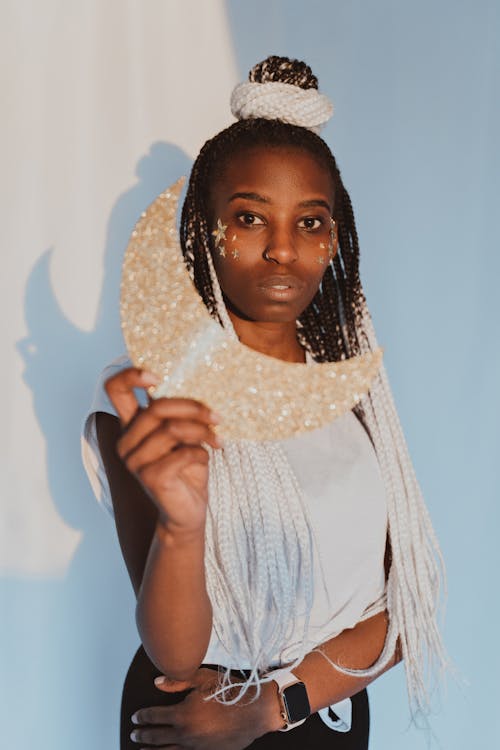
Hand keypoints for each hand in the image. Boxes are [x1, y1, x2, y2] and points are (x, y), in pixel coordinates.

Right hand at [105, 368, 221, 532]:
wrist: (188, 512)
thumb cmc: (188, 468)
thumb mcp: (184, 433)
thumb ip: (179, 412)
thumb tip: (196, 381)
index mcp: (131, 425)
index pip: (115, 388)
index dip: (132, 374)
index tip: (157, 376)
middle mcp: (126, 441)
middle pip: (157, 407)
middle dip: (193, 408)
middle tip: (217, 416)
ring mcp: (135, 461)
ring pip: (173, 429)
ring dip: (202, 432)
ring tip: (217, 438)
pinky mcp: (150, 477)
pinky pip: (184, 453)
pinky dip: (202, 453)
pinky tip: (207, 458)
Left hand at [129, 668, 281, 748]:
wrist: (255, 711)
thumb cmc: (230, 692)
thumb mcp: (203, 678)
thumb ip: (178, 680)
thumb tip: (157, 682)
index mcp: (182, 714)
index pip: (155, 716)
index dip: (143, 717)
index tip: (136, 717)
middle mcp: (186, 733)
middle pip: (157, 737)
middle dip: (143, 735)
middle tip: (135, 734)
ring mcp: (196, 746)